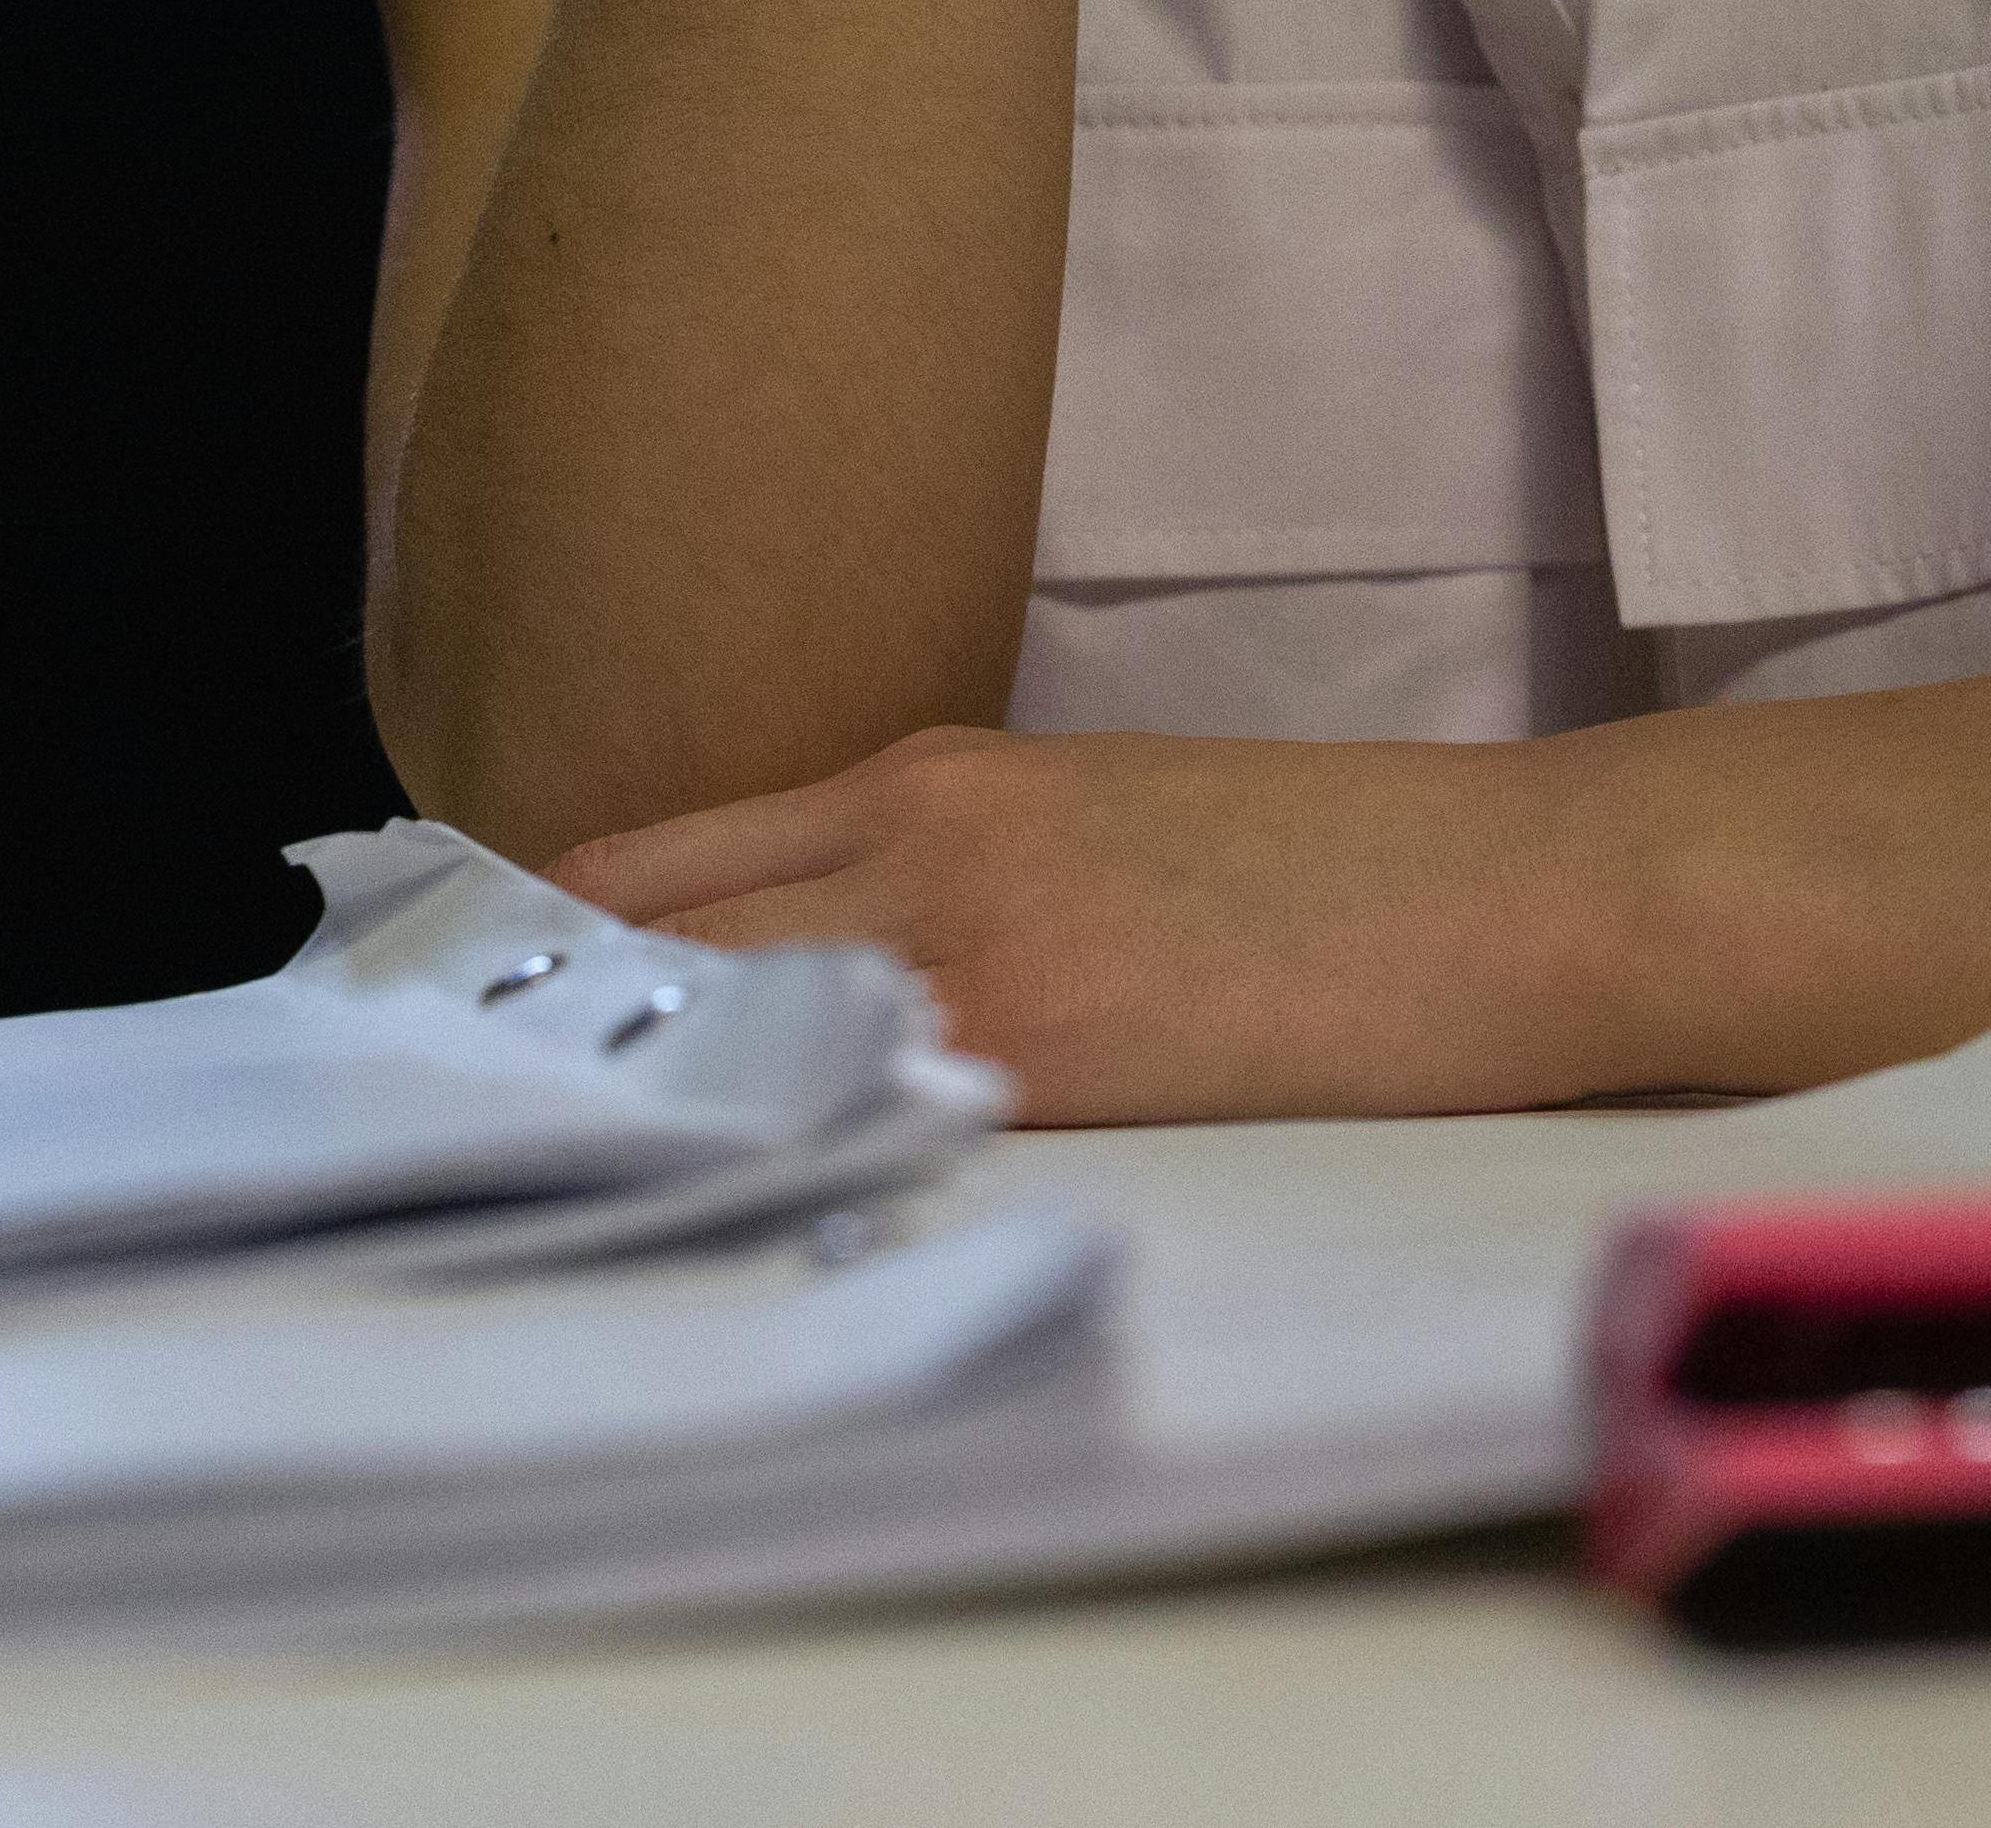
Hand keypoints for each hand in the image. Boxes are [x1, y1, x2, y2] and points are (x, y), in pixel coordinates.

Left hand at [553, 725, 1654, 1123]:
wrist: (1525, 889)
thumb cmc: (1354, 868)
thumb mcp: (1117, 821)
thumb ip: (958, 874)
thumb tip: (813, 983)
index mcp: (943, 777)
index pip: (643, 864)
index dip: (529, 958)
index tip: (465, 1036)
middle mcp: (922, 843)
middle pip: (627, 939)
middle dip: (525, 1032)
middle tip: (468, 1126)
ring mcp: (974, 950)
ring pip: (702, 1025)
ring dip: (621, 1104)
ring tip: (567, 1188)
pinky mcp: (1046, 1052)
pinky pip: (833, 1110)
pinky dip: (749, 1154)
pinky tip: (714, 1213)